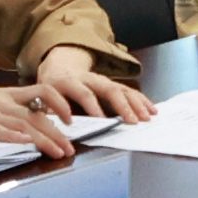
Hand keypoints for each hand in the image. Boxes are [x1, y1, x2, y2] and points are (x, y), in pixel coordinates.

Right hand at [0, 79, 75, 162]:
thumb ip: (6, 106)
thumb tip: (26, 118)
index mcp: (5, 94)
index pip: (42, 93)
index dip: (60, 105)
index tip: (70, 119)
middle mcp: (2, 102)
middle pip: (38, 115)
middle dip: (57, 133)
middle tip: (70, 147)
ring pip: (25, 125)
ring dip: (44, 140)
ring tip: (58, 153)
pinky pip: (0, 131)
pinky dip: (15, 138)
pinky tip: (28, 146)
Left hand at [23, 56, 157, 125]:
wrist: (59, 67)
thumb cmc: (52, 88)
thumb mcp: (45, 97)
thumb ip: (49, 112)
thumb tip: (54, 130)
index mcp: (70, 82)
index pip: (83, 93)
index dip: (92, 107)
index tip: (101, 120)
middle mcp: (90, 79)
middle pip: (109, 89)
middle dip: (122, 105)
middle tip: (132, 121)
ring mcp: (103, 81)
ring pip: (122, 89)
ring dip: (137, 103)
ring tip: (148, 117)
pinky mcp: (112, 84)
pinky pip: (129, 91)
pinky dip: (142, 101)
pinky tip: (152, 110)